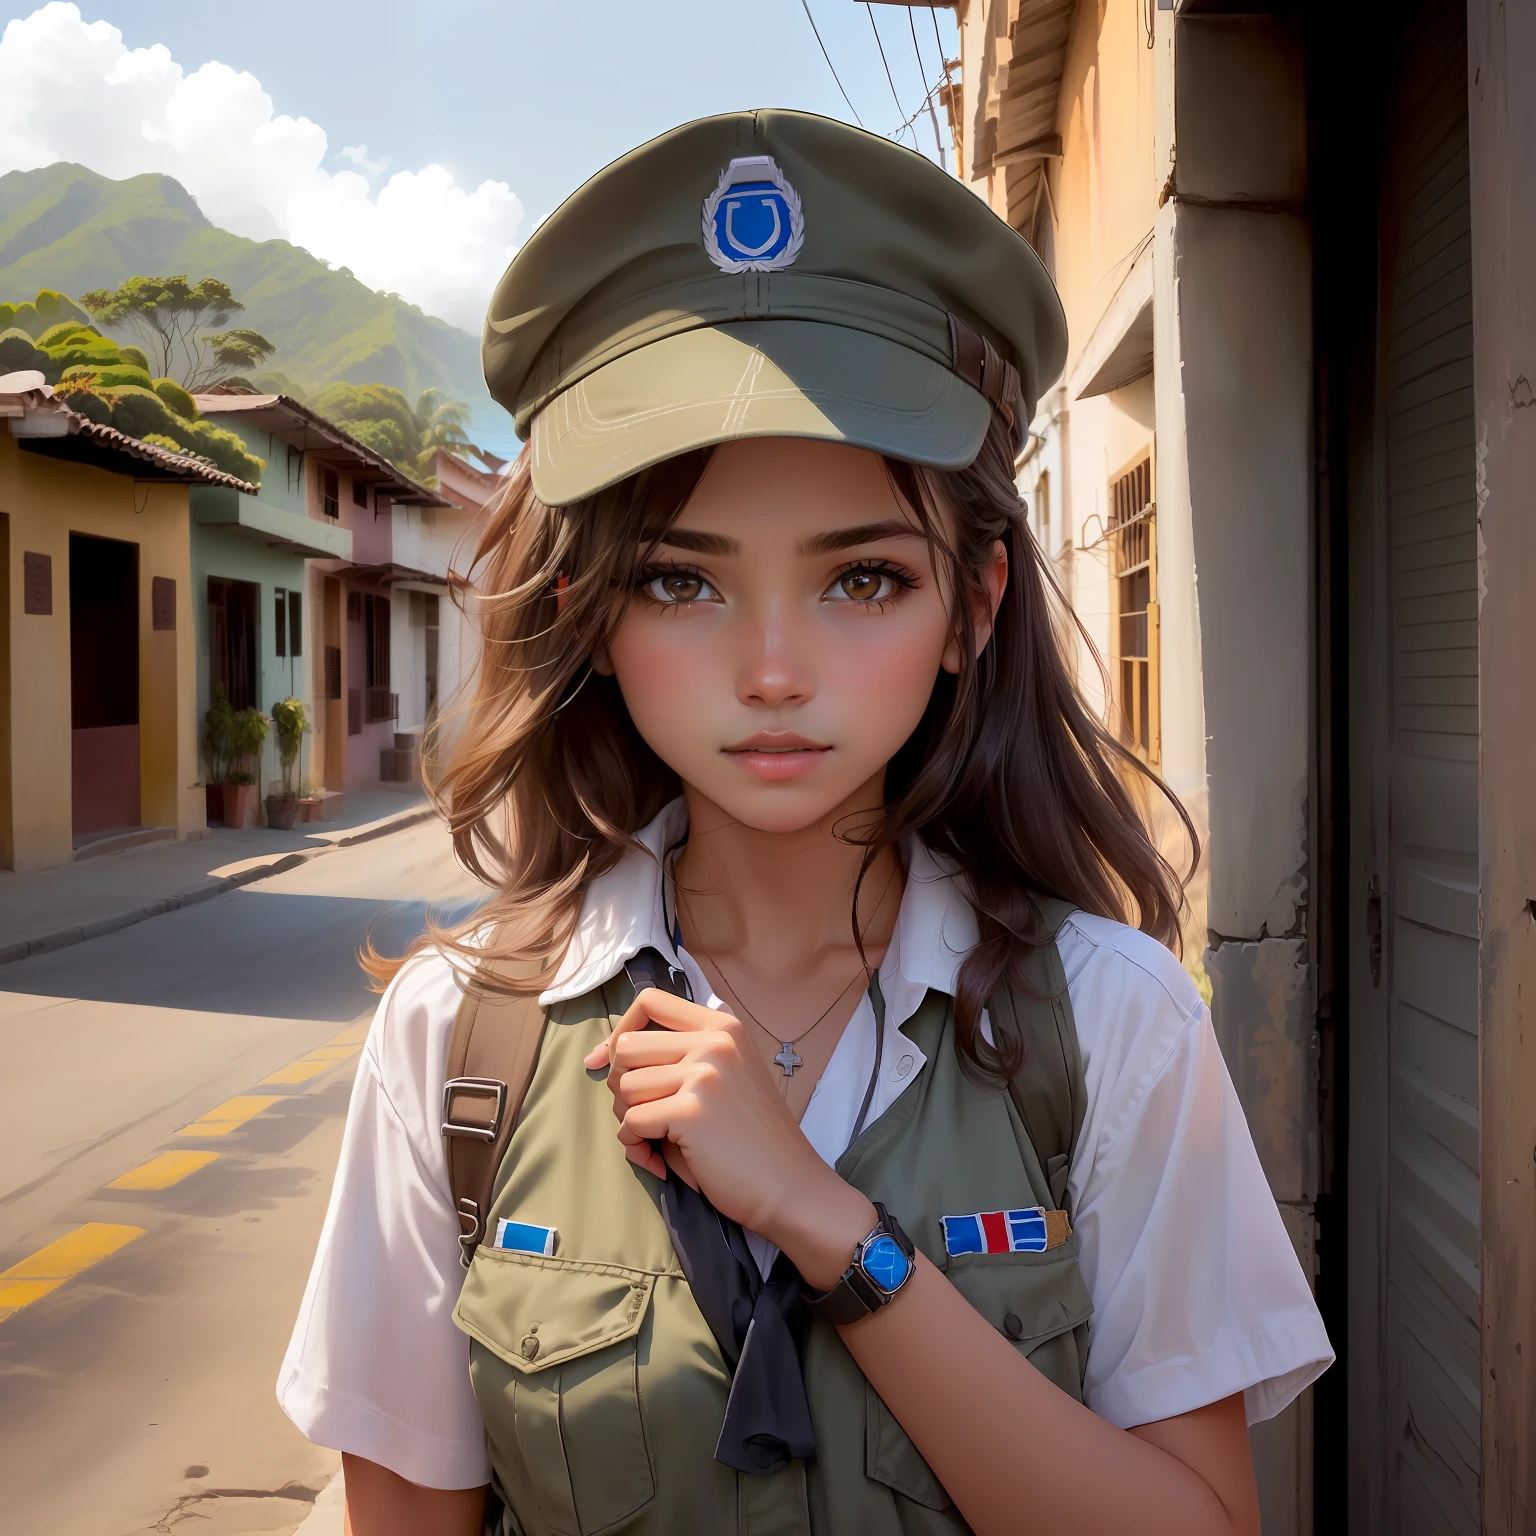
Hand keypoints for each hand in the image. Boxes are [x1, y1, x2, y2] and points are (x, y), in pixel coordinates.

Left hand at [582, 988, 868, 1264]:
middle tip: (644, 1116)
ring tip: (656, 1141)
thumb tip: (606, 1057)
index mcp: (723, 1026)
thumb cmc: (749, 1138)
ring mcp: (704, 1073)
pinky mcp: (691, 1111)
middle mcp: (714, 1041)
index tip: (605, 1060)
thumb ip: (679, 1057)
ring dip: (628, 1119)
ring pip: (625, 1086)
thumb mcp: (723, 1076)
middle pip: (627, 1046)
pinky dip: (636, 1147)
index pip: (651, 1001)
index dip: (620, 1030)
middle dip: (621, 1086)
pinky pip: (631, 1123)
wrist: (789, 1184)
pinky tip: (660, 1163)